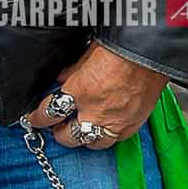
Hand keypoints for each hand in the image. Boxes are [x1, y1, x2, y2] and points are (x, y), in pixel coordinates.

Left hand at [24, 43, 167, 148]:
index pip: (48, 113)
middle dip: (59, 132)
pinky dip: (108, 135)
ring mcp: (115, 121)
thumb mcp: (87, 54)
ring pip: (91, 143)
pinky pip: (116, 140)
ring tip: (81, 129)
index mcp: (80, 90)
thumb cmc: (122, 45)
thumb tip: (62, 79)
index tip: (34, 118)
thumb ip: (72, 71)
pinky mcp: (133, 124)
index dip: (37, 118)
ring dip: (83, 137)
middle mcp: (95, 111)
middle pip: (67, 136)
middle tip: (58, 126)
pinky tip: (105, 128)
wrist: (153, 50)